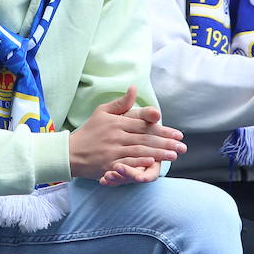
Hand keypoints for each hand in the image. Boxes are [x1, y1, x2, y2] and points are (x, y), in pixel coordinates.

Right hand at [69, 86, 185, 180]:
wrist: (71, 152)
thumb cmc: (90, 130)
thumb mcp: (103, 111)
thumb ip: (121, 103)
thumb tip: (134, 88)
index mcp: (117, 122)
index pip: (143, 125)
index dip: (161, 129)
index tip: (178, 133)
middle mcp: (116, 135)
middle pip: (144, 139)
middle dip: (165, 142)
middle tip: (182, 146)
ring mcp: (112, 151)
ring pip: (139, 151)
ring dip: (158, 154)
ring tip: (173, 155)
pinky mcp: (109, 164)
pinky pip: (126, 163)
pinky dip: (139, 163)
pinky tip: (152, 163)